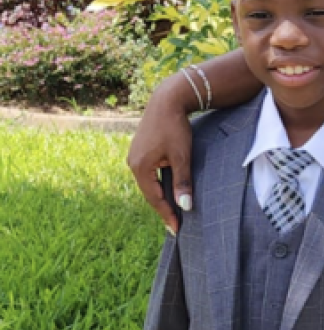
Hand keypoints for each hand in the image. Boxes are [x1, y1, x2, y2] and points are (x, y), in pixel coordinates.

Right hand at [126, 73, 195, 233]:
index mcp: (140, 168)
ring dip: (161, 195)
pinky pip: (149, 172)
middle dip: (163, 207)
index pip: (154, 199)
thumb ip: (183, 182)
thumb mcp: (182, 156)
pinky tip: (168, 188)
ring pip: (149, 182)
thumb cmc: (176, 128)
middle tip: (175, 224)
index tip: (177, 229)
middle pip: (149, 192)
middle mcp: (132, 164)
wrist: (168, 100)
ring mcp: (134, 156)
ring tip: (173, 210)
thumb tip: (185, 207)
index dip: (167, 214)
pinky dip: (159, 182)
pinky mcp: (140, 150)